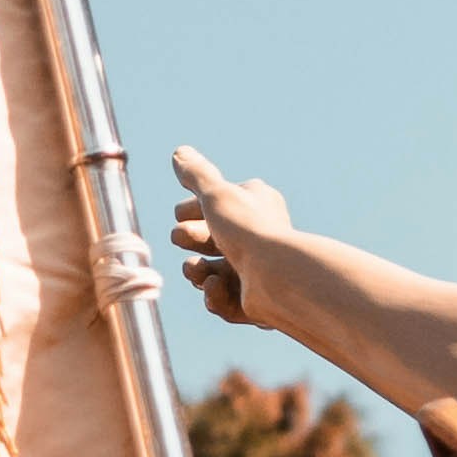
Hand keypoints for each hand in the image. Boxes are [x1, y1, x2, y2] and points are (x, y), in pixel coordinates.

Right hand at [170, 149, 296, 328]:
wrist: (277, 275)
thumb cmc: (248, 228)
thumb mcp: (216, 194)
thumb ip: (196, 175)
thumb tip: (179, 153)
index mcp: (256, 205)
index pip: (219, 205)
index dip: (193, 209)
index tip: (180, 213)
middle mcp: (260, 237)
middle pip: (212, 239)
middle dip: (191, 238)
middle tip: (181, 238)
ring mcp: (257, 272)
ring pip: (214, 272)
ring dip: (197, 271)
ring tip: (197, 270)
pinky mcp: (254, 303)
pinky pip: (224, 300)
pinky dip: (215, 294)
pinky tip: (216, 286)